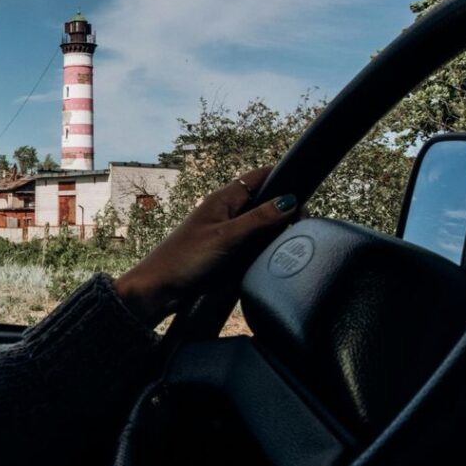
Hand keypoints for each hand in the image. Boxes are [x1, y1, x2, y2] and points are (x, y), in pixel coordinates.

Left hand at [113, 166, 297, 326]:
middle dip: (284, 212)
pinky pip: (255, 246)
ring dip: (275, 234)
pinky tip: (272, 259)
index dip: (284, 180)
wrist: (160, 289)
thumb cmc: (184, 259)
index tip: (305, 196)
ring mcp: (229, 233)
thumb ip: (259, 219)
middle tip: (301, 227)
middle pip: (267, 202)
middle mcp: (228, 212)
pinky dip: (265, 250)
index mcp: (224, 199)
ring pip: (263, 226)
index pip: (261, 176)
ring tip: (289, 244)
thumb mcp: (227, 237)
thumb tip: (290, 201)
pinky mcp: (228, 253)